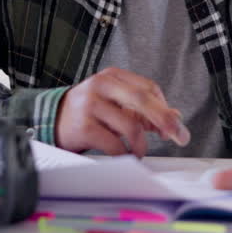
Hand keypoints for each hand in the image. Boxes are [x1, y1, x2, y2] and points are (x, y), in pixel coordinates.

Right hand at [54, 67, 189, 158]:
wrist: (51, 120)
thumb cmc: (88, 112)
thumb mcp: (113, 103)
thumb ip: (141, 109)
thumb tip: (174, 118)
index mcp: (112, 76)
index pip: (148, 87)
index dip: (164, 108)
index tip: (174, 125)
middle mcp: (100, 86)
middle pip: (142, 99)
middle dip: (165, 119)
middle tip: (180, 136)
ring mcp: (90, 105)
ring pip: (130, 126)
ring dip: (141, 144)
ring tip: (138, 152)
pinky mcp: (84, 127)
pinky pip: (114, 144)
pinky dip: (124, 154)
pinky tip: (124, 155)